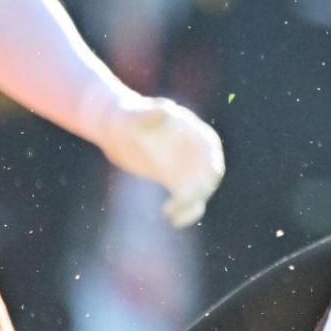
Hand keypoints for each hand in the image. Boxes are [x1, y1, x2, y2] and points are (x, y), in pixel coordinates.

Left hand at [99, 96, 224, 226]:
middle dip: (201, 189)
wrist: (118, 130)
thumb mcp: (137, 113)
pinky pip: (187, 201)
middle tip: (182, 201)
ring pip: (200, 192)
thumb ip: (149, 113)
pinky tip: (170, 218)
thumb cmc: (129, 116)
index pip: (211, 150)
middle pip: (210, 174)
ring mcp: (188, 169)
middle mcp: (197, 153)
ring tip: (173, 216)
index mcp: (195, 133)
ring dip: (191, 206)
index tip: (201, 179)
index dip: (211, 165)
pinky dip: (183, 212)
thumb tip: (165, 111)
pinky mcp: (176, 183)